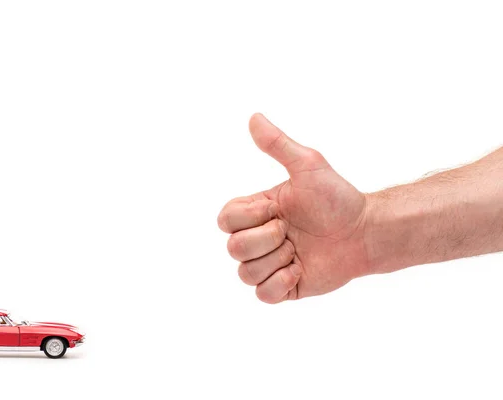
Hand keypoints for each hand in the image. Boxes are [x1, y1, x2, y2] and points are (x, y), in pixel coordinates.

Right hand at [218, 113, 369, 302]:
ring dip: (277, 261)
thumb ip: (278, 144)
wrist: (364, 231)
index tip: (278, 211)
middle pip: (234, 249)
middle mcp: (258, 238)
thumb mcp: (308, 166)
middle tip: (292, 232)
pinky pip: (262, 294)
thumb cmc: (337, 197)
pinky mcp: (283, 287)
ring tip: (299, 251)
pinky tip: (300, 270)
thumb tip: (253, 117)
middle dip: (267, 240)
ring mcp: (269, 264)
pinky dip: (281, 283)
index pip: (225, 220)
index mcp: (256, 212)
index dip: (249, 219)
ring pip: (245, 274)